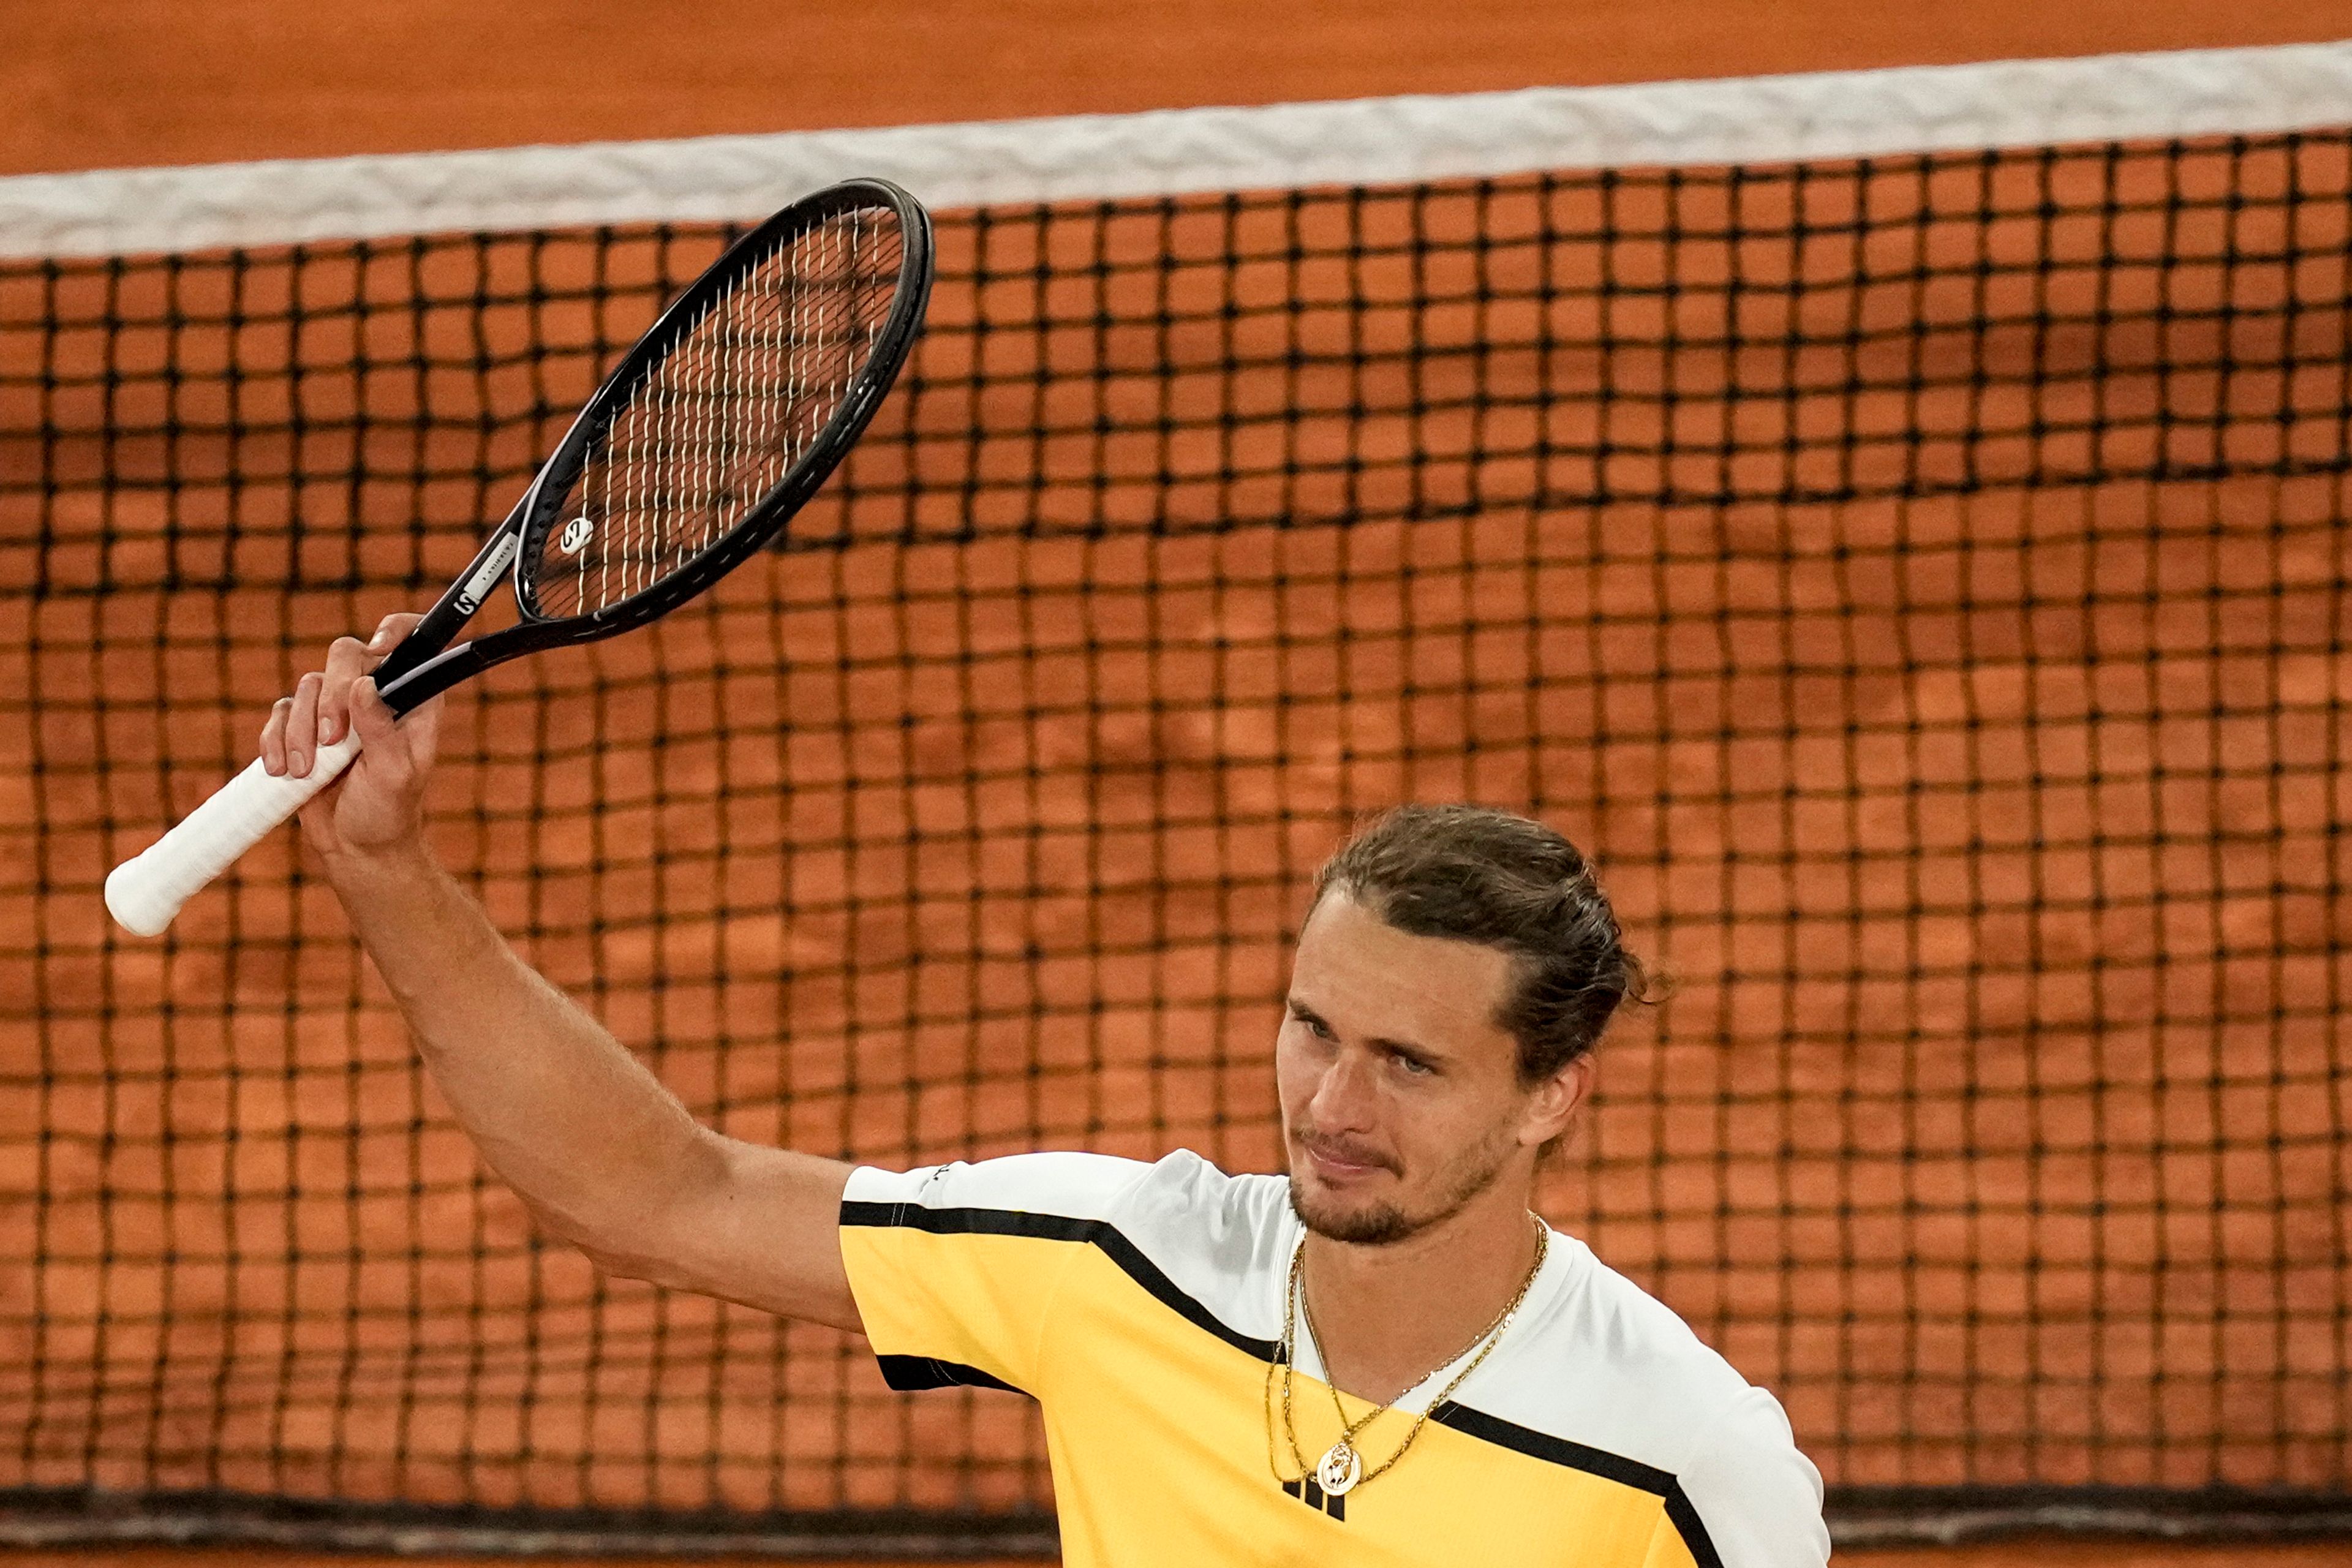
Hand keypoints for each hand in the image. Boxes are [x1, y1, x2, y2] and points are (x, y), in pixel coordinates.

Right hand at [258, 612, 445, 860]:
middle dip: (331, 696)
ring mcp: (337, 709)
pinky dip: (276, 739)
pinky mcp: (304, 727)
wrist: (357, 848)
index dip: (395, 630)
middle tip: (331, 739)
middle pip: (346, 654)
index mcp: (413, 700)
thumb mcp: (393, 775)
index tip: (378, 646)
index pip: (411, 644)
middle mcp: (376, 695)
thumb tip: (363, 686)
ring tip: (306, 771)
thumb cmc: (389, 812)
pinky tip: (283, 770)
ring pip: (308, 686)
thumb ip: (380, 730)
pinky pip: (281, 712)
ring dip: (300, 730)